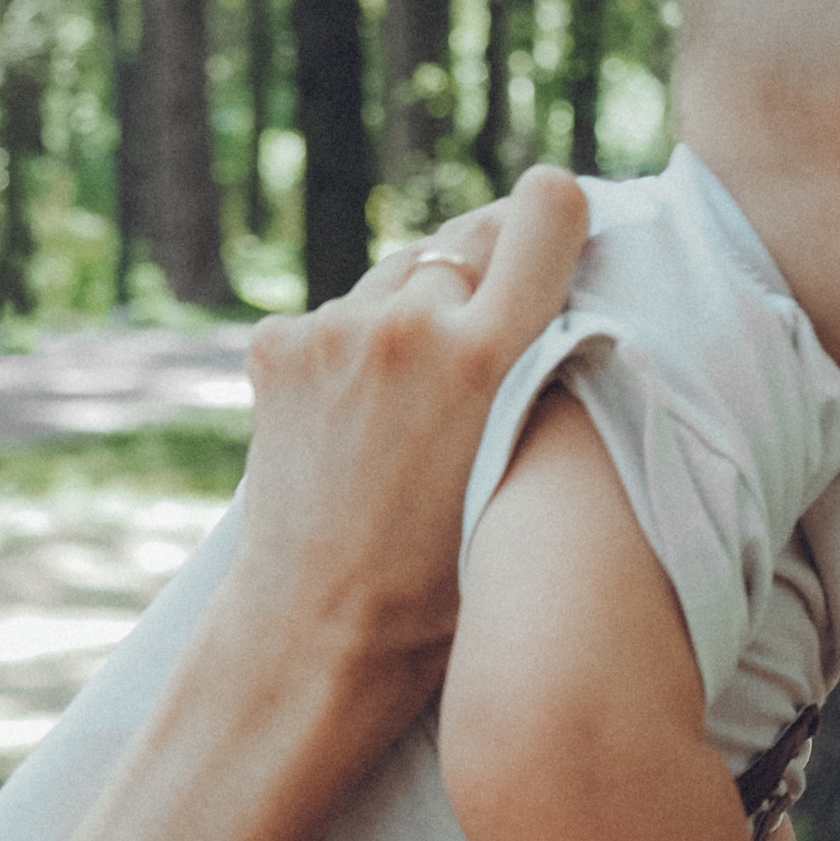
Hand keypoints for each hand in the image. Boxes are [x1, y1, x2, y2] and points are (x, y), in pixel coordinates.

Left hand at [225, 169, 586, 746]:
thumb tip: (559, 291)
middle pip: (470, 237)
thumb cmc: (448, 577)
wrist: (318, 630)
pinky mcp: (279, 344)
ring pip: (402, 273)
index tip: (559, 224)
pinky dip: (359, 343)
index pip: (545, 209)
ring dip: (419, 307)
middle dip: (488, 266)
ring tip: (421, 393)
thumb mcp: (531, 465)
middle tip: (490, 330)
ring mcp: (335, 330)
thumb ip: (547, 368)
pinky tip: (364, 412)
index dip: (557, 211)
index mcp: (490, 357)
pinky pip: (342, 310)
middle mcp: (410, 324)